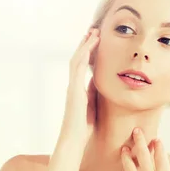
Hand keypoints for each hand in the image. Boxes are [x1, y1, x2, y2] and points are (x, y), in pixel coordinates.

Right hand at [59, 28, 100, 143]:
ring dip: (85, 46)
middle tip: (93, 31)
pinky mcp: (73, 90)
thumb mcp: (93, 106)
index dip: (88, 53)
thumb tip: (97, 82)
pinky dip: (83, 55)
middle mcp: (73, 85)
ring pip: (76, 60)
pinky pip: (78, 68)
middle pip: (77, 59)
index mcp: (78, 89)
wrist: (74, 139)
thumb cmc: (84, 128)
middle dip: (85, 45)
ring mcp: (72, 87)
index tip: (95, 41)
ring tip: (93, 33)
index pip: (82, 66)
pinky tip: (90, 46)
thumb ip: (93, 93)